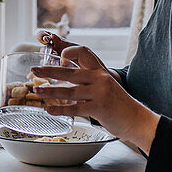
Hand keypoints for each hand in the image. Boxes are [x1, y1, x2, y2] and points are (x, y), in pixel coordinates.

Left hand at [31, 32, 159, 153]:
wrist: (137, 119)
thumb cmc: (119, 105)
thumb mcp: (105, 86)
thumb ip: (88, 82)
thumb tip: (65, 81)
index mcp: (99, 71)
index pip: (82, 52)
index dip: (67, 53)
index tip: (56, 59)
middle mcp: (99, 78)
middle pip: (69, 71)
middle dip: (48, 70)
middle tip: (34, 70)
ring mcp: (99, 93)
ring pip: (69, 90)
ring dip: (50, 91)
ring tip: (37, 91)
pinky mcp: (99, 108)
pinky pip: (75, 108)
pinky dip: (60, 109)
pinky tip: (49, 109)